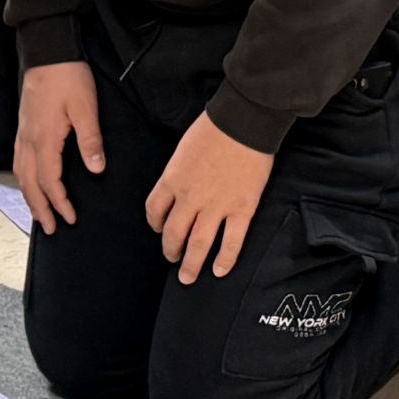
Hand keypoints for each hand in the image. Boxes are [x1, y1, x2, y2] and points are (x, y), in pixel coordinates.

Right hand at [15, 61, 104, 230]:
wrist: (47, 50)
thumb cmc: (67, 76)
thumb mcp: (86, 108)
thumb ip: (90, 141)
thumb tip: (96, 170)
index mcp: (44, 139)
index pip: (50, 182)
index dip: (60, 203)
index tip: (71, 218)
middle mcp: (28, 140)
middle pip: (30, 184)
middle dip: (39, 209)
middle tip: (50, 229)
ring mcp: (23, 133)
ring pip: (21, 174)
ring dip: (29, 196)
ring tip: (38, 213)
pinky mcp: (23, 126)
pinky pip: (19, 161)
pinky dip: (23, 179)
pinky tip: (30, 181)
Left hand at [145, 115, 274, 282]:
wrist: (243, 121)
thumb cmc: (213, 128)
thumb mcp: (183, 149)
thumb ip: (179, 173)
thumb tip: (178, 187)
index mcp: (172, 180)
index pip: (155, 211)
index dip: (156, 225)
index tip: (160, 230)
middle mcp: (190, 198)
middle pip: (174, 234)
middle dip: (171, 251)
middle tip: (173, 260)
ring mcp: (216, 206)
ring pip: (198, 244)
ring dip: (192, 264)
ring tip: (188, 277)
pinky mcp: (241, 209)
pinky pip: (231, 242)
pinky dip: (225, 259)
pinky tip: (220, 270)